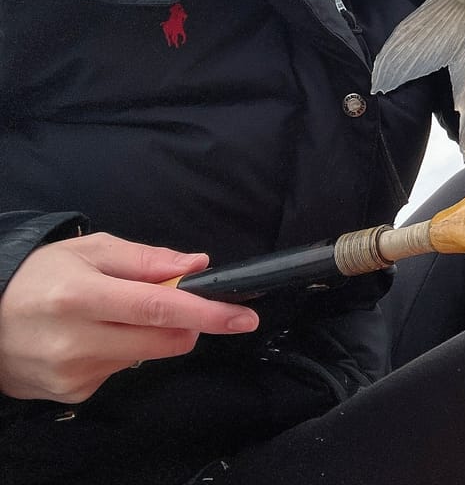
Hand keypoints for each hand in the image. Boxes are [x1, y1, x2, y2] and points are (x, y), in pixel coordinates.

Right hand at [0, 232, 259, 401]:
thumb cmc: (39, 276)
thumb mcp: (90, 251)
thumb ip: (147, 259)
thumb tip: (197, 265)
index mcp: (81, 296)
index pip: (160, 307)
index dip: (208, 313)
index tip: (244, 317)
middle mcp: (76, 340)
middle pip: (163, 339)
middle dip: (183, 321)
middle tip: (168, 301)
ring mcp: (73, 374)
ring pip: (145, 356)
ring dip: (145, 336)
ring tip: (107, 315)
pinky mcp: (72, 394)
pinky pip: (120, 372)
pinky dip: (119, 353)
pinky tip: (89, 338)